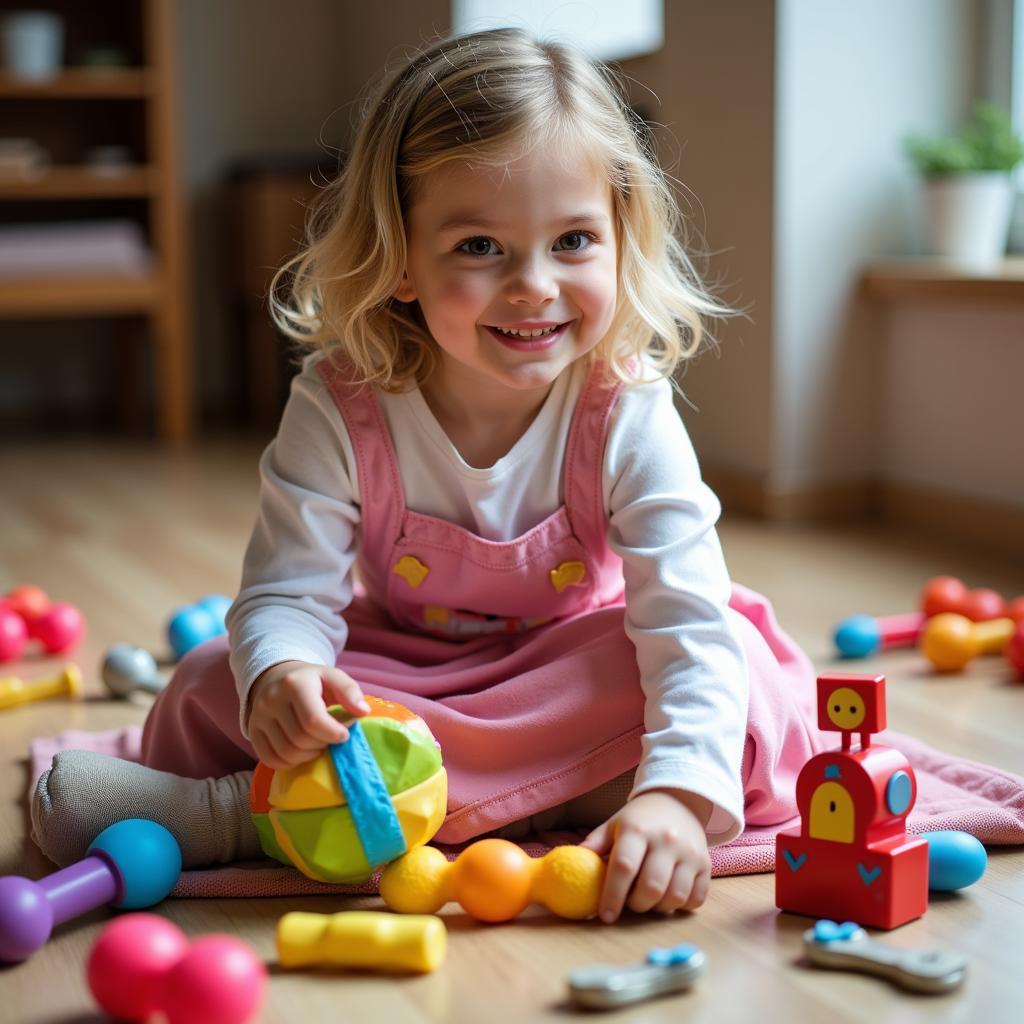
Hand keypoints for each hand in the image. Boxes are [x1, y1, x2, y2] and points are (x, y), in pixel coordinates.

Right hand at [246, 661, 369, 769]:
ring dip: (308, 756)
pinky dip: (289, 763)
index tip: (344, 735)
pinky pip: (270, 759)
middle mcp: (271, 699)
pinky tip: (302, 753)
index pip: (313, 720)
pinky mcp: (252, 731)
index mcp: (294, 684)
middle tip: (330, 739)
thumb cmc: (313, 681)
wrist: (278, 677)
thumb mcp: (333, 677)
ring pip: (286, 752)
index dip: (332, 733)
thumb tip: (363, 712)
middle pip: (300, 738)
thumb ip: (350, 692)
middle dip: (321, 744)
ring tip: (318, 745)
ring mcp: (259, 716)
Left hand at [580, 789, 711, 922]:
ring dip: (658, 907)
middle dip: (637, 905)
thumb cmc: (640, 819)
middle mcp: (666, 840)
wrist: (679, 801)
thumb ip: (594, 844)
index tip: (605, 916)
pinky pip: (696, 899)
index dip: (613, 895)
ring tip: (649, 898)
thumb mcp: (614, 825)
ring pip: (675, 897)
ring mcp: (689, 853)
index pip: (624, 867)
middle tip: (630, 902)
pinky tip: (669, 896)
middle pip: (651, 887)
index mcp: (637, 830)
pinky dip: (681, 906)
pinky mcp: (706, 864)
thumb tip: (570, 865)